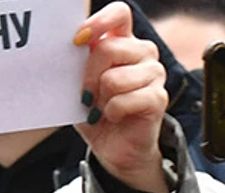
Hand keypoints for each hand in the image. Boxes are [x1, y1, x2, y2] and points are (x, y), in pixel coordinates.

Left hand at [74, 4, 170, 192]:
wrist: (114, 147)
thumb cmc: (95, 111)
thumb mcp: (79, 85)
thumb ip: (76, 64)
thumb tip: (67, 49)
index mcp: (123, 41)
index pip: (119, 14)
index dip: (100, 22)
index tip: (79, 39)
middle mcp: (143, 52)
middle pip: (108, 48)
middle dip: (88, 76)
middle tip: (86, 95)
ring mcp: (154, 73)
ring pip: (114, 77)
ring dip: (100, 99)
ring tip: (103, 107)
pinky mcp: (158, 98)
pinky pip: (123, 100)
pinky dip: (111, 113)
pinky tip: (115, 117)